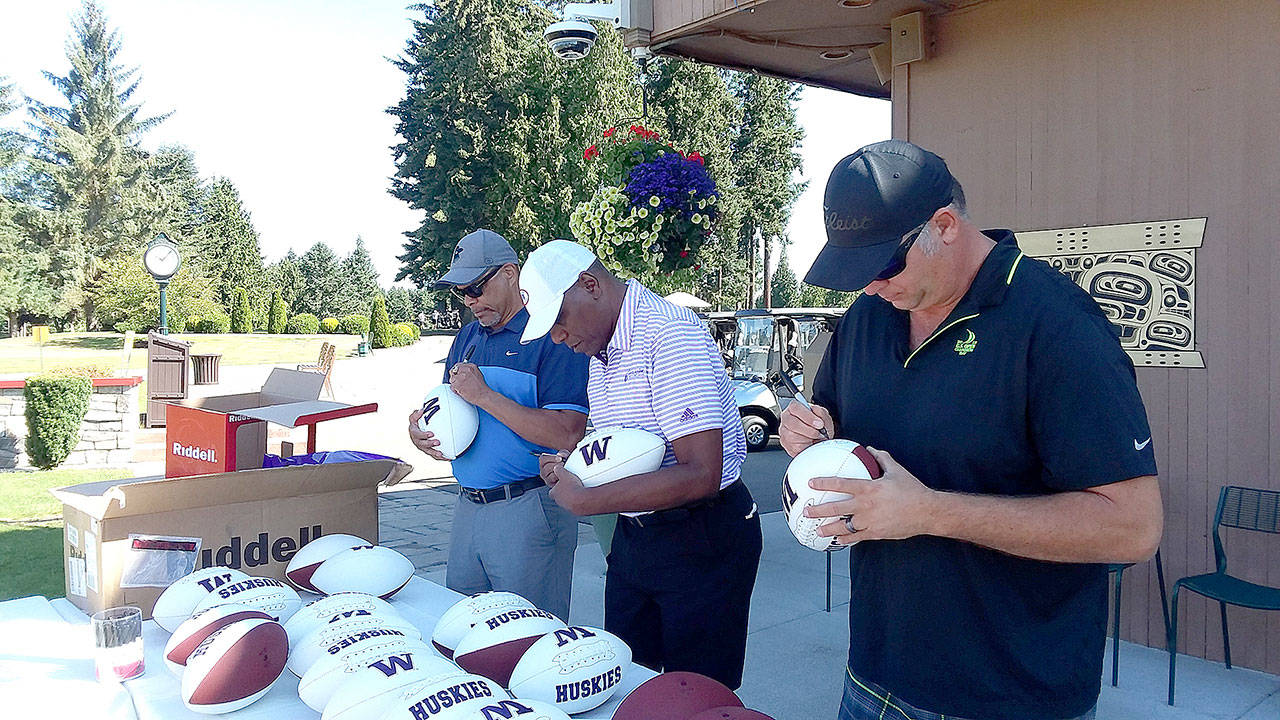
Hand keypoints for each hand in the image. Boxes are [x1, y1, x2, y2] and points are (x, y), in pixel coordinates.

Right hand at [408, 409, 446, 460]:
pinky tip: (448, 458)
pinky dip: (441, 457)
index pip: (417, 434)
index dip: (423, 435)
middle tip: (438, 442)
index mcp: (414, 432)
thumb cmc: (417, 422)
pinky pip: (434, 455)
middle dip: (430, 444)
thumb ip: (416, 414)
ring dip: (435, 453)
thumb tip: (421, 410)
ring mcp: (423, 447)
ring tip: (441, 454)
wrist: (418, 430)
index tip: (431, 434)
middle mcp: (417, 441)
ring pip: (428, 452)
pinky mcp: (428, 451)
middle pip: (422, 444)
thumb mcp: (415, 417)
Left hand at [448, 363, 490, 404]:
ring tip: (463, 388)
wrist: (483, 395)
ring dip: (455, 385)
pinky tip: (462, 391)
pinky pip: (452, 386)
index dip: (456, 371)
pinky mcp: (457, 384)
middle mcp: (466, 370)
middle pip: (453, 371)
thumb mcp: (477, 375)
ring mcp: (461, 376)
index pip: (458, 365)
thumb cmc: (481, 388)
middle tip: (458, 383)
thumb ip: (469, 372)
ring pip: (452, 379)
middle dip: (454, 377)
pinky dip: (455, 390)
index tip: (457, 375)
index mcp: (471, 366)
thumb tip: (461, 373)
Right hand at [537, 450, 569, 485]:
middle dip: (557, 465)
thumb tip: (560, 454)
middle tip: (563, 464)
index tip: (560, 458)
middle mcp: (543, 470)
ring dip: (558, 470)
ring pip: (549, 474)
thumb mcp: (565, 456)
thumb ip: (563, 452)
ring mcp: (546, 478)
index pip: (542, 458)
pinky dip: (559, 476)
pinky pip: (553, 479)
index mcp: (544, 462)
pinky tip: (563, 475)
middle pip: (546, 467)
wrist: (572, 474)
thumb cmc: (566, 464)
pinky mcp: (550, 483)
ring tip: (564, 469)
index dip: (551, 458)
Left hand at [546, 463, 588, 515]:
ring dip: (570, 496)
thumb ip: (558, 470)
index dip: (555, 487)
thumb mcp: (564, 474)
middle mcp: (559, 501)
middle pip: (559, 496)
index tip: (560, 483)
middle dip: (563, 492)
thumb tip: (556, 468)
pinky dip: (577, 501)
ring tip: (577, 490)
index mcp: (554, 493)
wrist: (582, 499)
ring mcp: (567, 506)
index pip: (551, 491)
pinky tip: (582, 495)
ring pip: (567, 501)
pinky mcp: (575, 509)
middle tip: (569, 486)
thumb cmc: (572, 488)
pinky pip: (575, 504)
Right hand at [779, 401, 833, 456]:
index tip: (820, 424)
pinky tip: (809, 443)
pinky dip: (805, 446)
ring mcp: (784, 431)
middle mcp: (786, 418)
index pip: (795, 408)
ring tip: (815, 438)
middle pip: (793, 423)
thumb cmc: (819, 426)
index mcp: (794, 408)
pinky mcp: (785, 444)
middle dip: (809, 430)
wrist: (820, 439)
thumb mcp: (824, 416)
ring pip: (792, 436)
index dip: (808, 416)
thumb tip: (816, 411)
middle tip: (819, 433)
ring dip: (807, 438)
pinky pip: (794, 447)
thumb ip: (820, 412)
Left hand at [805, 447, 936, 544]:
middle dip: (819, 511)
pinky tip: (838, 541)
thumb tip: (870, 448)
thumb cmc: (912, 490)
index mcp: (869, 488)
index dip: (824, 483)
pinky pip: (856, 538)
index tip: (811, 483)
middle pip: (836, 509)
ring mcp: (870, 521)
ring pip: (843, 527)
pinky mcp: (875, 533)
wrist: (927, 512)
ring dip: (828, 529)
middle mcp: (866, 506)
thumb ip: (881, 458)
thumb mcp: (896, 470)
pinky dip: (846, 539)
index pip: (841, 484)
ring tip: (818, 531)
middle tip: (807, 511)